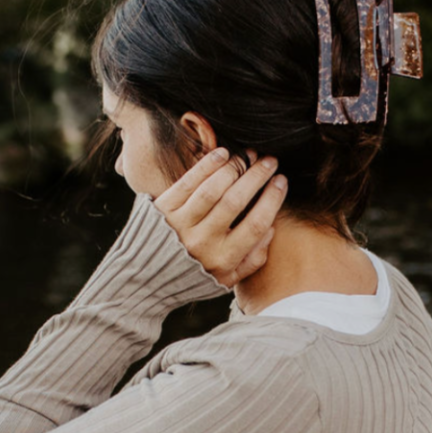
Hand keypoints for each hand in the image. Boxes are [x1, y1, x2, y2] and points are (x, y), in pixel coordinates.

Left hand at [153, 147, 287, 287]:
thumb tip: (271, 229)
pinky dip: (207, 165)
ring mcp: (181, 224)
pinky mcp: (165, 208)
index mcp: (223, 259)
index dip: (273, 199)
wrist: (149, 276)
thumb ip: (252, 260)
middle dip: (257, 176)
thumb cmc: (194, 275)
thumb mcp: (227, 279)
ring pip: (213, 189)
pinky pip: (189, 181)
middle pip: (236, 201)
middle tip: (270, 161)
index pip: (256, 224)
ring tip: (247, 155)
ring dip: (234, 167)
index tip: (282, 181)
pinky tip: (223, 154)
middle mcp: (203, 242)